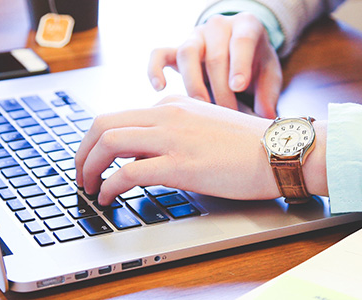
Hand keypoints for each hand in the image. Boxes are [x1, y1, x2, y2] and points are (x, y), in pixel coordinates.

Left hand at [76, 96, 294, 205]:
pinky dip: (109, 186)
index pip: (120, 116)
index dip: (98, 142)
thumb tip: (145, 157)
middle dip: (83, 151)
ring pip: (109, 143)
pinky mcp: (180, 164)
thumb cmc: (251, 146)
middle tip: (81, 173)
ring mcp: (172, 138)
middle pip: (103, 124)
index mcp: (174, 105)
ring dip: (89, 167)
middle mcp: (167, 115)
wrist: (280, 151)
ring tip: (89, 187)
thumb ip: (175, 134)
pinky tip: (109, 197)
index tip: (95, 160)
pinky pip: (128, 172)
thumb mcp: (206, 127)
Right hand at [148, 12, 281, 118]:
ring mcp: (195, 36)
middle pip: (215, 55)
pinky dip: (155, 69)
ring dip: (194, 84)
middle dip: (221, 89)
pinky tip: (160, 88)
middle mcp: (219, 26)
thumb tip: (266, 117)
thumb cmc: (256, 63)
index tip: (238, 87)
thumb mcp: (270, 73)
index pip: (241, 41)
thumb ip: (269, 93)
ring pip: (187, 54)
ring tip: (202, 108)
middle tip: (228, 114)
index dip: (239, 64)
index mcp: (246, 25)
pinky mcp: (176, 49)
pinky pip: (159, 54)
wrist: (239, 49)